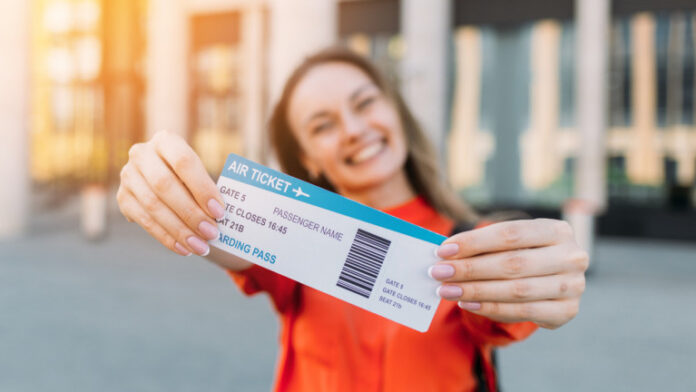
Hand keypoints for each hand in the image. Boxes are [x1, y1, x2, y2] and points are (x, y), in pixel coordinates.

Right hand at [116, 131, 224, 255]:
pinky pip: (144, 221)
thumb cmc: (193, 178)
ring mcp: (128, 176)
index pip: (184, 162)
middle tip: (212, 233)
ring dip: (179, 230)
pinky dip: (166, 237)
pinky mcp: (123, 198)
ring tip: (201, 246)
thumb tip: (222, 214)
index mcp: (166, 140)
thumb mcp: (201, 174)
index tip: (220, 212)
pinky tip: (184, 249)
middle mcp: (141, 154)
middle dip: (190, 213)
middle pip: (165, 185)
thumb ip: (210, 188)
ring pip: (153, 206)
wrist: (167, 181)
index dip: (202, 188)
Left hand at [428, 219, 587, 328]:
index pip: (510, 234)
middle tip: (439, 273)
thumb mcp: (510, 243)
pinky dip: (491, 309)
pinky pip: (524, 313)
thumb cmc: (524, 253)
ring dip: (476, 291)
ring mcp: (574, 286)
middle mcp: (572, 256)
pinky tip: (467, 303)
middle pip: (512, 263)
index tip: (443, 250)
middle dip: (470, 269)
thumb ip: (483, 245)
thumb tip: (444, 254)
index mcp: (558, 230)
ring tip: (446, 290)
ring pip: (517, 290)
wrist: (552, 279)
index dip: (474, 242)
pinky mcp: (567, 311)